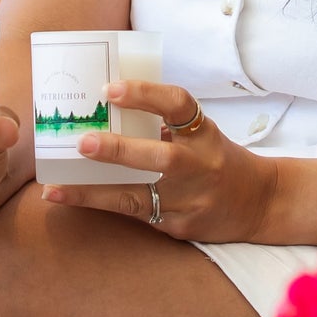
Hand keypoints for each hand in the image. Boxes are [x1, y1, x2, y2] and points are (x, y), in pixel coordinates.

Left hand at [40, 81, 277, 243]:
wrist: (260, 202)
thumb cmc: (218, 158)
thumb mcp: (201, 133)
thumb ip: (164, 124)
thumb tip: (107, 107)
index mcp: (205, 134)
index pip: (178, 105)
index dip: (145, 95)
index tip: (109, 89)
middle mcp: (201, 166)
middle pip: (161, 159)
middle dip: (119, 151)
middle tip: (83, 141)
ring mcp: (191, 201)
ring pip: (138, 198)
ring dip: (93, 192)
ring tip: (56, 187)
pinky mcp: (180, 227)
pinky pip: (136, 216)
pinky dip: (101, 206)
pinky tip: (69, 198)